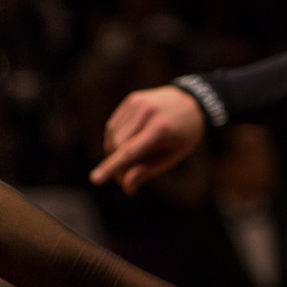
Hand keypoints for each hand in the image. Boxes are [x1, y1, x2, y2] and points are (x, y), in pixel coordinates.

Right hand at [89, 86, 206, 193]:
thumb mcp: (173, 157)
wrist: (192, 101)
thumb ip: (148, 171)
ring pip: (112, 135)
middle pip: (117, 145)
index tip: (94, 180)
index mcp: (161, 129)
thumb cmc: (184, 134)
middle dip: (116, 163)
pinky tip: (126, 144)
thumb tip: (126, 187)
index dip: (111, 167)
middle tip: (125, 177)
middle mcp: (147, 112)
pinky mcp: (131, 100)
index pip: (130, 151)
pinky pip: (113, 125)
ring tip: (128, 160)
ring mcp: (137, 103)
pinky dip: (114, 139)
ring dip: (114, 152)